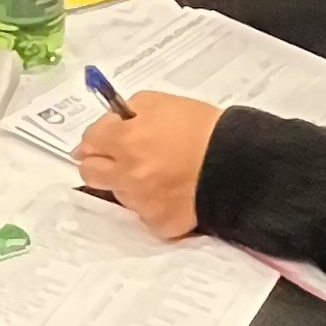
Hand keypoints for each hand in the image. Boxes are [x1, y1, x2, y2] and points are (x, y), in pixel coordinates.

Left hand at [74, 94, 222, 240]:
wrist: (237, 161)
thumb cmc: (200, 126)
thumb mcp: (159, 102)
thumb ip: (124, 113)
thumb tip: (105, 128)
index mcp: (125, 140)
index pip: (87, 143)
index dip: (97, 139)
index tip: (106, 140)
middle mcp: (127, 174)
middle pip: (90, 173)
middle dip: (100, 163)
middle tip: (121, 159)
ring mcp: (141, 202)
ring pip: (119, 194)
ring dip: (130, 184)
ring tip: (159, 174)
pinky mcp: (158, 223)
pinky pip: (145, 215)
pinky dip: (153, 205)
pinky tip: (171, 193)